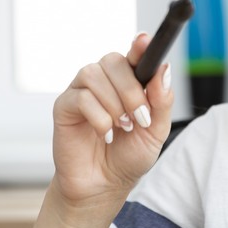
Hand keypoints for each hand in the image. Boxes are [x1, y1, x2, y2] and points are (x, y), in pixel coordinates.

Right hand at [50, 33, 174, 206]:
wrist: (104, 186)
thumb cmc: (129, 156)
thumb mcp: (156, 131)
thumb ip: (162, 101)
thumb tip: (164, 69)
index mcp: (127, 81)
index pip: (133, 54)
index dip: (139, 46)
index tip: (145, 42)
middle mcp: (103, 81)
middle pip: (113, 60)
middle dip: (131, 89)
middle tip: (140, 117)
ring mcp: (81, 91)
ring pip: (94, 75)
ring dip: (114, 104)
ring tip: (122, 127)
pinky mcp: (64, 107)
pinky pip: (81, 98)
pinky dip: (99, 118)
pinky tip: (105, 134)